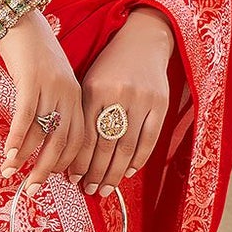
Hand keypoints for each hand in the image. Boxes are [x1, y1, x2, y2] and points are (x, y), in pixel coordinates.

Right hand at [0, 8, 85, 185]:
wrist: (21, 19)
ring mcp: (52, 88)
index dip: (66, 165)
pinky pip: (26, 117)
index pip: (78, 141)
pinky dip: (18, 139)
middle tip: (32, 191)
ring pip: (44, 133)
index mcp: (78, 97)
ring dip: (27, 158)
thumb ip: (52, 108)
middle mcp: (69, 94)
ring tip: (11, 174)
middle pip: (64, 143)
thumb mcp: (50, 83)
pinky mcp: (32, 80)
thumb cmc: (33, 54)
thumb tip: (42, 142)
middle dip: (47, 170)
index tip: (52, 181)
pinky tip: (9, 154)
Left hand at [77, 6, 174, 195]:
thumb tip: (71, 153)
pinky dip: (139, 159)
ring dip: (116, 173)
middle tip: (89, 190)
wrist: (143, 40)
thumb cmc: (110, 65)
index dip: (79, 161)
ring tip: (106, 189)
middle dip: (96, 173)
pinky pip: (149, 139)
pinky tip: (129, 171)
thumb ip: (83, 112)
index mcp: (95, 90)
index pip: (86, 135)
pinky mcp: (160, 104)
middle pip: (106, 146)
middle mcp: (119, 96)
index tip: (72, 179)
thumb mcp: (90, 82)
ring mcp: (142, 100)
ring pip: (128, 147)